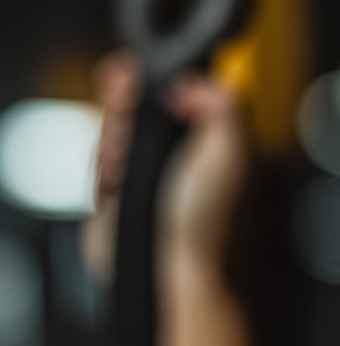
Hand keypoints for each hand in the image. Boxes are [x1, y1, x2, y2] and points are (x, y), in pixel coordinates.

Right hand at [80, 54, 249, 281]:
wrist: (171, 273)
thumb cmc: (210, 224)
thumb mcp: (234, 151)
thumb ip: (223, 104)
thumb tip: (194, 79)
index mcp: (215, 135)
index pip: (183, 87)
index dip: (160, 77)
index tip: (142, 72)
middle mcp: (181, 150)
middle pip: (143, 102)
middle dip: (129, 100)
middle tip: (125, 100)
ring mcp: (148, 170)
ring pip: (117, 128)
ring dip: (116, 134)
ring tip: (127, 154)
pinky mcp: (117, 192)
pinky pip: (100, 160)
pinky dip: (103, 162)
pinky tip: (116, 173)